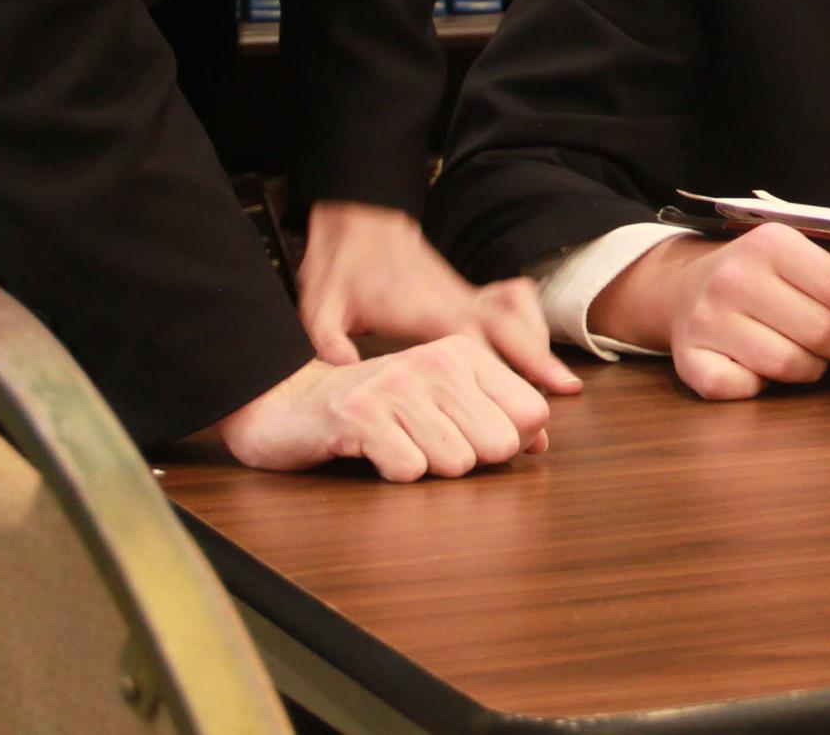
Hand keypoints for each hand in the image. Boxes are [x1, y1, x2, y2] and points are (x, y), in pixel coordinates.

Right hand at [213, 337, 551, 480]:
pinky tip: (372, 452)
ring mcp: (397, 386)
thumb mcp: (440, 400)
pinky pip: (408, 469)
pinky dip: (393, 474)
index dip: (512, 443)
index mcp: (465, 355)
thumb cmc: (375, 408)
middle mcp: (437, 362)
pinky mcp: (359, 414)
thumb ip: (493, 415)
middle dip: (470, 461)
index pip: (532, 412)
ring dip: (427, 469)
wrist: (288, 402)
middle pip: (500, 443)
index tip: (473, 439)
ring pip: (456, 461)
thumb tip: (540, 444)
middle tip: (427, 446)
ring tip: (397, 445)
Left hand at [297, 201, 581, 396]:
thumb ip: (327, 339)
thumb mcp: (320, 304)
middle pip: (511, 328)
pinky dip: (527, 328)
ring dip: (538, 344)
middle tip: (566, 391)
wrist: (360, 223)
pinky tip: (531, 353)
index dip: (509, 366)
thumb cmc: (343, 265)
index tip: (536, 389)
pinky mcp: (464, 295)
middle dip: (539, 359)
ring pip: (516, 316)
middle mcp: (455, 300)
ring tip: (557, 382)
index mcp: (426, 308)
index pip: (477, 341)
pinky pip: (508, 309)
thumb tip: (340, 370)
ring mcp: (463, 295)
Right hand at [602, 223, 829, 401]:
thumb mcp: (813, 259)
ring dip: (813, 368)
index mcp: (771, 243)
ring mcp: (708, 320)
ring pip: (789, 365)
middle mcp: (734, 278)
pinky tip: (763, 368)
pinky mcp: (690, 360)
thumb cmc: (762, 274)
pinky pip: (746, 390)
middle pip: (821, 331)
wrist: (684, 287)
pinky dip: (763, 388)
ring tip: (810, 354)